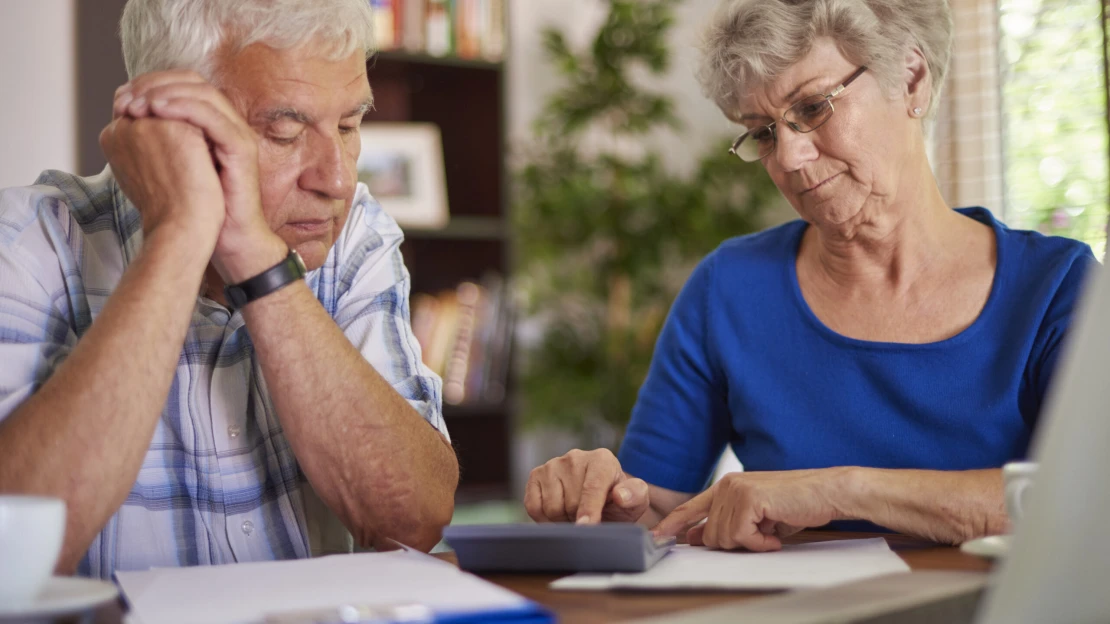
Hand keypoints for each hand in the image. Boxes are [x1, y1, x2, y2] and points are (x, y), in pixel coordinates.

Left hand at [113, 72, 284, 281]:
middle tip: (127, 97)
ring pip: (203, 94)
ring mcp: (238, 134)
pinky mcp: (242, 149)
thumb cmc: (201, 209)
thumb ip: (157, 140)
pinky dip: (182, 108)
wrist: (227, 239)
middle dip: (156, 84)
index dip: (152, 84)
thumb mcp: (172, 165)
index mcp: (214, 125)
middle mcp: (229, 124)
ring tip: (139, 104)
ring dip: (166, 92)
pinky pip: (212, 117)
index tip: (122, 97)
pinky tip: (157, 111)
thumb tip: (125, 121)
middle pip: (194, 82)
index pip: (184, 85)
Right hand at [524, 449, 649, 523]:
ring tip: (575, 514)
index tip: (586, 526)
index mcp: (602, 459)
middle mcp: (575, 457)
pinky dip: (544, 518)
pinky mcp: (535, 475)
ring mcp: (552, 464)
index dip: (589, 510)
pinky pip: (533, 506)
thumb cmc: (618, 502)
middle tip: (589, 519)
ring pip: (551, 507)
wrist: (600, 501)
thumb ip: (635, 496)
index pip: (592, 487)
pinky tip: (559, 513)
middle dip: (579, 518)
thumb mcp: (635, 501)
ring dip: (563, 519)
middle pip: (570, 503)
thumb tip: (621, 495)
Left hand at [652, 469, 850, 550]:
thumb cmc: (796, 504)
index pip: (690, 508)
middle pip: (710, 535)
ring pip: (723, 538)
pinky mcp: (748, 499)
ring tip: (771, 530)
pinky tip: (775, 534)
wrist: (826, 492)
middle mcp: (726, 485)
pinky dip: (760, 543)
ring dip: (751, 543)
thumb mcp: (756, 518)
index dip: (672, 524)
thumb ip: (727, 523)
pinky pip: (741, 537)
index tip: (656, 537)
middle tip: (762, 535)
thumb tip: (697, 538)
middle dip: (736, 544)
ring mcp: (735, 490)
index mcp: (725, 487)